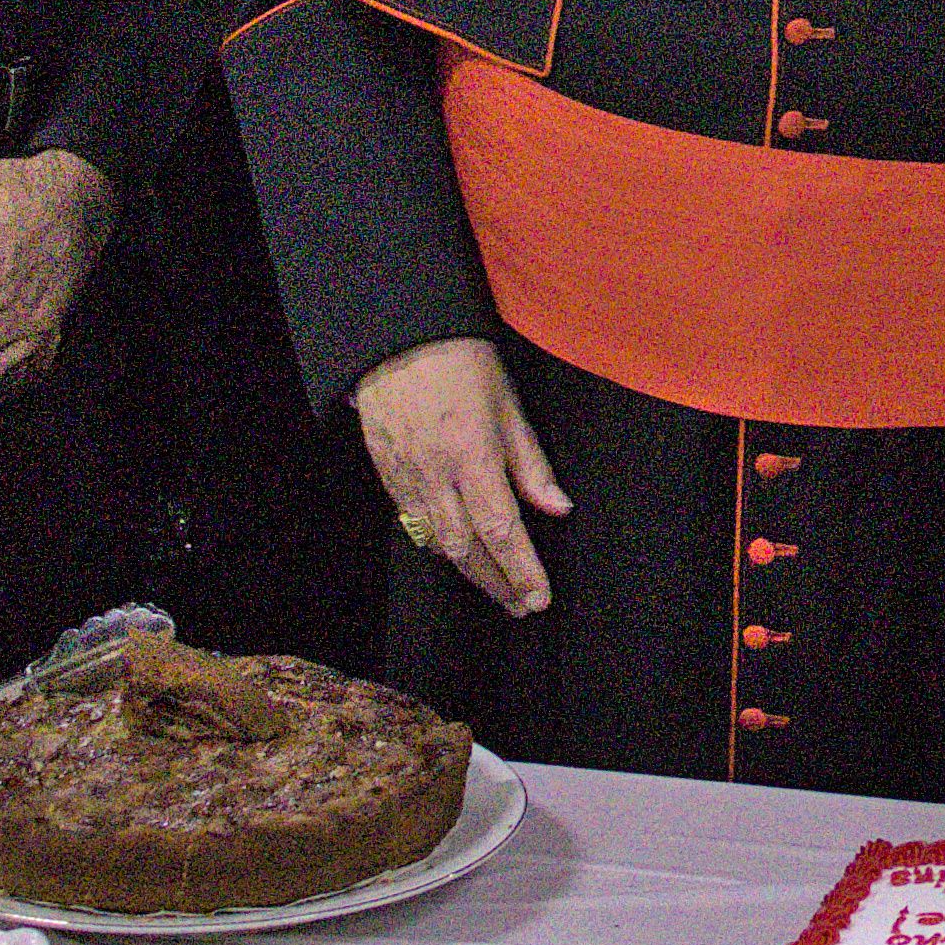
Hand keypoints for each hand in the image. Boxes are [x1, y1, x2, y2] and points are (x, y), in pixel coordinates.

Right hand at [361, 337, 566, 614]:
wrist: (395, 337)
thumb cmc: (461, 362)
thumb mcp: (508, 404)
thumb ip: (532, 463)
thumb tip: (558, 509)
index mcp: (472, 456)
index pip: (501, 530)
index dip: (522, 570)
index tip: (539, 598)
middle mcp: (436, 476)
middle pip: (468, 550)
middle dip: (498, 583)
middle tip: (521, 607)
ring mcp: (406, 477)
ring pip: (438, 543)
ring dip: (470, 573)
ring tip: (497, 590)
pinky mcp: (386, 474)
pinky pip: (412, 523)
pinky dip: (438, 546)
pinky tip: (457, 555)